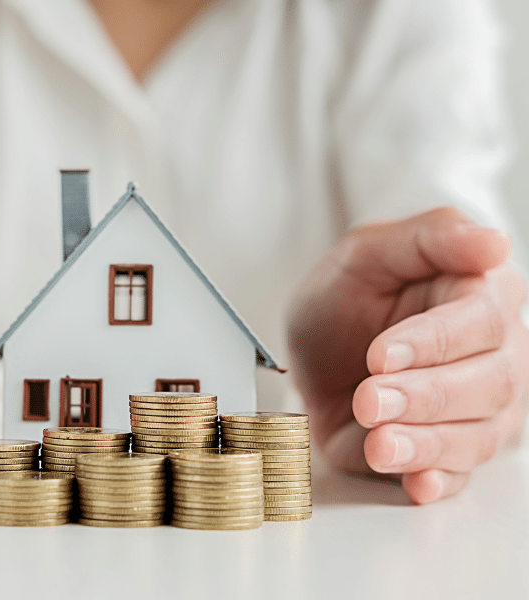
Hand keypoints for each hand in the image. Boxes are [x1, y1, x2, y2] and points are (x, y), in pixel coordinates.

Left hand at [287, 207, 528, 503]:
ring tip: (378, 442)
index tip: (379, 354)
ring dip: (428, 443)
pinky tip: (417, 483)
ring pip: (478, 435)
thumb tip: (494, 243)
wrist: (315, 346)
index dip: (433, 342)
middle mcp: (494, 355)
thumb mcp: (368, 251)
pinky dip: (439, 481)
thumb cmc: (347, 294)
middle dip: (425, 396)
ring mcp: (476, 408)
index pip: (482, 321)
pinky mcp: (445, 449)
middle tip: (368, 398)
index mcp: (482, 296)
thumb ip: (429, 237)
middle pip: (490, 383)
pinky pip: (459, 476)